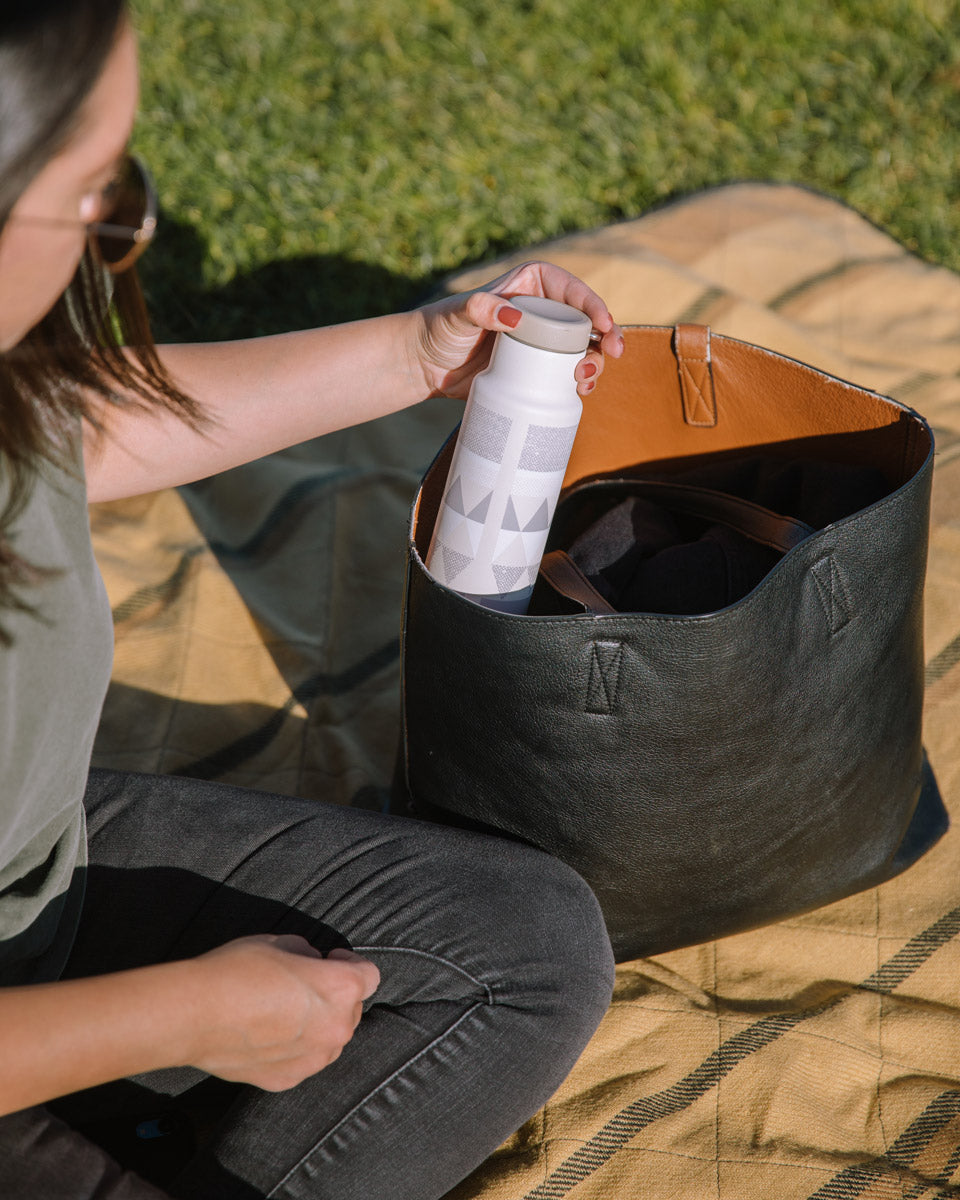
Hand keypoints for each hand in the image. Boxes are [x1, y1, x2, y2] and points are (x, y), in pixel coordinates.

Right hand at [186, 934, 379, 1091]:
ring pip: (330, 1038)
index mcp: (341, 988)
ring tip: (283, 1012)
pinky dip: (294, 1049)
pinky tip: (267, 1034)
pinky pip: (303, 1060)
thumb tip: (312, 963)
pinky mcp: (288, 1079)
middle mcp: (336, 1028)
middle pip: (351, 1009)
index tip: (331, 959)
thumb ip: (307, 954)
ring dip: (317, 1025)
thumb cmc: (237, 970)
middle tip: (303, 985)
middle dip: (334, 995)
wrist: (195, 1015)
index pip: (369, 975)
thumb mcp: (280, 941)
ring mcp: (313, 1059)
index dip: (350, 963)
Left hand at [411, 260, 623, 401]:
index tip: (604, 323)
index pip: (571, 290)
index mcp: (531, 285)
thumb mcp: (459, 314)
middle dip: (605, 337)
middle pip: (585, 322)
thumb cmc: (440, 329)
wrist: (426, 365)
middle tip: (612, 354)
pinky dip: (578, 382)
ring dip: (594, 363)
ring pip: (581, 349)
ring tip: (585, 378)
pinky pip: (565, 373)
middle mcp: (542, 311)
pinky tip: (580, 391)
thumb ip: (480, 308)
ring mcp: (541, 342)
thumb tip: (515, 317)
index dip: (593, 304)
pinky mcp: (536, 369)